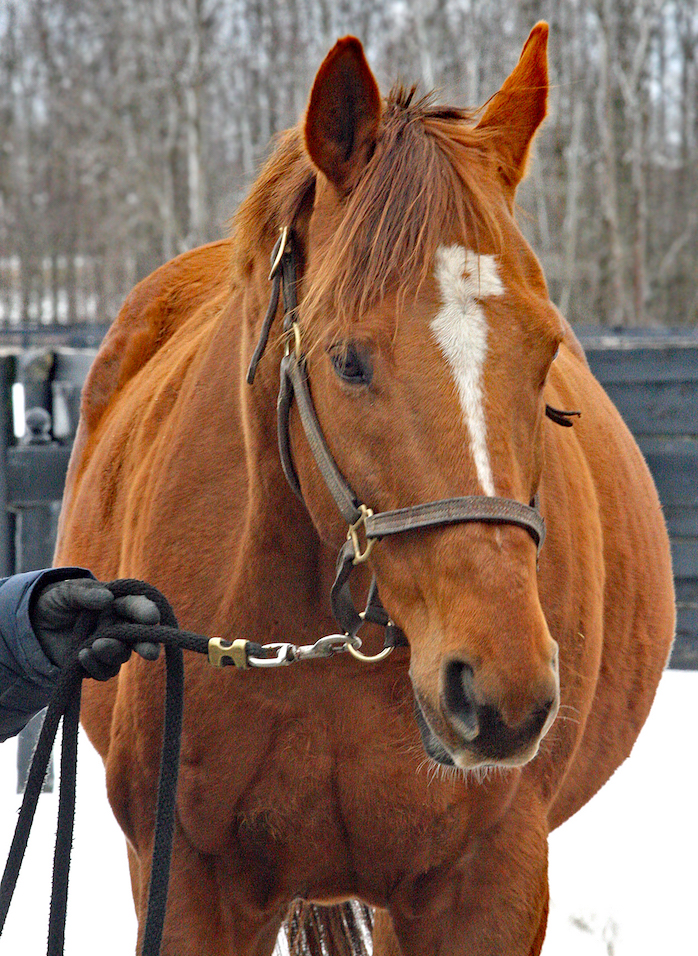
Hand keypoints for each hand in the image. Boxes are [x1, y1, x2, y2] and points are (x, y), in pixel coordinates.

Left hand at [31, 578, 160, 679]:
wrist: (37, 625)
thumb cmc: (58, 602)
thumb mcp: (66, 592)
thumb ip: (84, 593)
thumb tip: (106, 598)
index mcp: (118, 603)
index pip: (137, 607)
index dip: (146, 611)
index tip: (151, 617)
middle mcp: (120, 626)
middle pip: (141, 637)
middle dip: (148, 644)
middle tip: (150, 653)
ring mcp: (111, 647)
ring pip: (122, 656)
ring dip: (112, 653)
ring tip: (94, 647)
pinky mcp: (98, 665)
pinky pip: (105, 672)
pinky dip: (96, 667)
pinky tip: (82, 656)